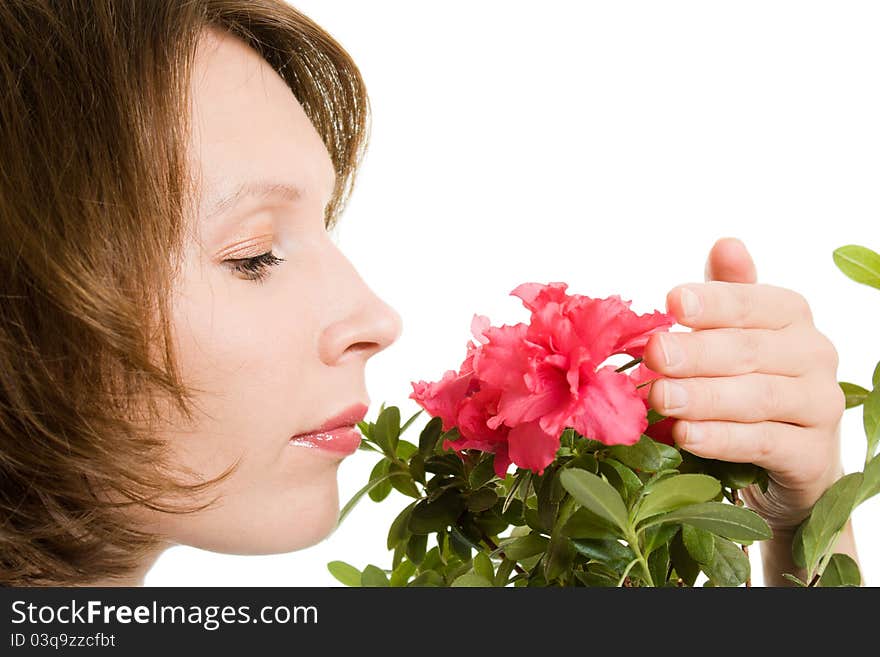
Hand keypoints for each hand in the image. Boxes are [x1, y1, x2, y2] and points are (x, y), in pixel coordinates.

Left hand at [643, 237, 845, 530]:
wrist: (792, 453)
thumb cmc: (752, 378)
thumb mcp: (737, 332)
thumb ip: (728, 293)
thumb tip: (726, 243)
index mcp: (791, 317)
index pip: (753, 303)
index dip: (714, 302)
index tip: (673, 302)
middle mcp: (814, 356)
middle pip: (751, 351)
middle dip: (698, 353)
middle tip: (654, 355)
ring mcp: (820, 406)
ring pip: (758, 398)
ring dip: (704, 397)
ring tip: (660, 398)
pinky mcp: (812, 455)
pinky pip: (764, 443)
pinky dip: (721, 439)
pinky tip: (685, 435)